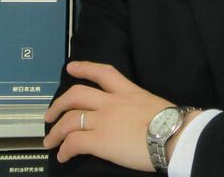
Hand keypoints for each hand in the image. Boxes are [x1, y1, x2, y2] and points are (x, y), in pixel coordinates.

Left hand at [43, 61, 190, 170]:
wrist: (174, 134)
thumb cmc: (171, 122)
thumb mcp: (152, 104)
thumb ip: (136, 107)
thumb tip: (130, 118)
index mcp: (128, 91)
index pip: (103, 72)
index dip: (84, 67)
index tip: (71, 67)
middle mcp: (112, 102)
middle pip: (77, 95)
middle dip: (58, 104)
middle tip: (49, 115)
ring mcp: (104, 120)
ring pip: (69, 119)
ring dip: (55, 131)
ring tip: (50, 142)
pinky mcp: (100, 140)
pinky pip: (73, 142)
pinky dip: (64, 150)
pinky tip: (63, 156)